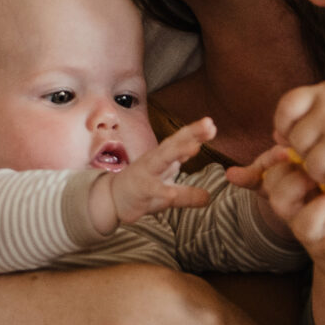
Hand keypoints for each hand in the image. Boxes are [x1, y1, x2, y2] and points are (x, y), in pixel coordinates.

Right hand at [97, 117, 215, 231]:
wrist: (112, 200)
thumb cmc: (141, 189)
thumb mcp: (168, 188)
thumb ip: (187, 186)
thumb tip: (206, 186)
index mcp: (162, 157)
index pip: (181, 142)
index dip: (196, 133)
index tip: (212, 125)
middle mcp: (154, 161)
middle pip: (174, 144)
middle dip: (190, 133)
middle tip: (208, 124)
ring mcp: (146, 174)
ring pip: (162, 160)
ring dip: (178, 151)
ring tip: (195, 146)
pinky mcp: (139, 191)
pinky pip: (152, 190)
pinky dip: (162, 191)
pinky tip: (172, 193)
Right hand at [233, 147, 324, 286]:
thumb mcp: (323, 182)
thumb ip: (305, 160)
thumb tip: (256, 143)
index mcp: (291, 195)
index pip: (270, 177)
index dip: (273, 162)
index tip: (288, 149)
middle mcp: (297, 216)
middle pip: (278, 200)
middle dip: (292, 183)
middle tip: (316, 172)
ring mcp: (315, 237)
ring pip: (304, 224)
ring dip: (320, 207)